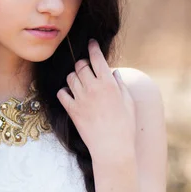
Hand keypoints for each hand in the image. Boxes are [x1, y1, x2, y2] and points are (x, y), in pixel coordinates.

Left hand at [56, 39, 135, 162]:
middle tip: (86, 68)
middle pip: (81, 66)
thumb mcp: (128, 103)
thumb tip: (113, 73)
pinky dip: (65, 91)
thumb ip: (120, 85)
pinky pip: (62, 93)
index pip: (97, 58)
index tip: (91, 43)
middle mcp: (93, 88)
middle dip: (82, 64)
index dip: (93, 48)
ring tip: (80, 82)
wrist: (112, 148)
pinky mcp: (72, 109)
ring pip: (70, 77)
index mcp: (109, 84)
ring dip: (74, 77)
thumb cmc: (125, 126)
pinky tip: (70, 94)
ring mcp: (81, 98)